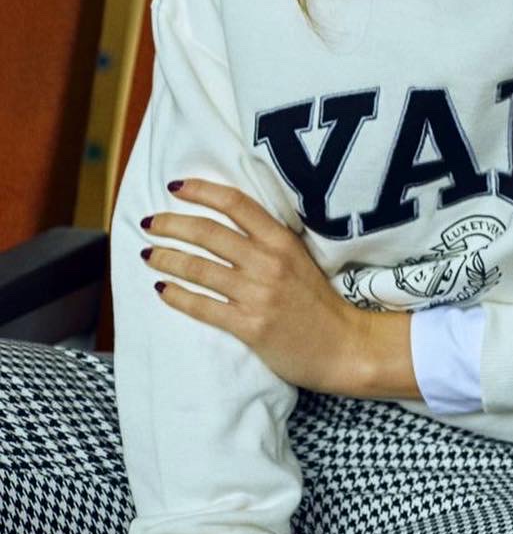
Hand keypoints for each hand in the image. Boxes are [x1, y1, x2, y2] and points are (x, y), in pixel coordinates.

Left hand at [141, 180, 413, 397]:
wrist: (343, 345)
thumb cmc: (319, 301)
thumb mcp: (300, 258)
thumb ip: (268, 241)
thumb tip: (226, 223)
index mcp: (282, 240)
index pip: (236, 204)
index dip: (202, 191)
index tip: (176, 187)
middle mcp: (268, 262)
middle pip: (208, 233)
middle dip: (172, 224)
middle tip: (150, 222)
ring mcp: (258, 294)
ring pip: (199, 269)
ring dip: (166, 258)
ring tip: (148, 254)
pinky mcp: (249, 325)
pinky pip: (203, 307)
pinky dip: (177, 296)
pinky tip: (162, 289)